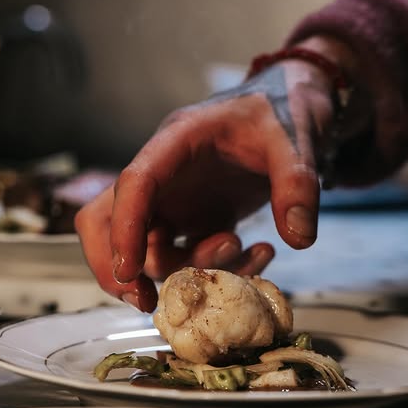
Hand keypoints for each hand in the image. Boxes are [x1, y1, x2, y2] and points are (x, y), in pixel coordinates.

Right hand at [75, 51, 345, 311]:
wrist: (297, 105)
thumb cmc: (285, 108)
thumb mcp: (297, 138)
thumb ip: (298, 183)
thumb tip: (298, 238)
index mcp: (179, 140)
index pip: (135, 182)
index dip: (125, 227)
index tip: (129, 271)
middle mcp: (167, 174)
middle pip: (109, 218)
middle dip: (119, 264)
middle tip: (147, 301)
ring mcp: (180, 199)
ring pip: (152, 248)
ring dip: (190, 268)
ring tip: (247, 251)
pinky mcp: (199, 218)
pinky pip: (189, 255)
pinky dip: (218, 268)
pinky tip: (262, 254)